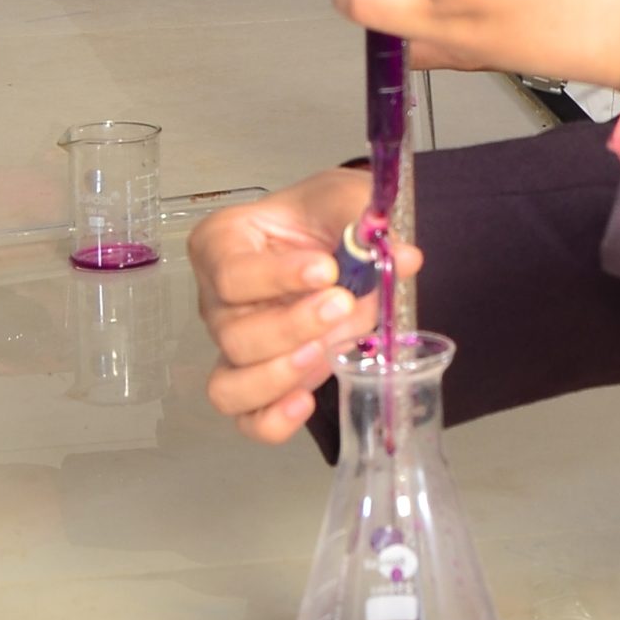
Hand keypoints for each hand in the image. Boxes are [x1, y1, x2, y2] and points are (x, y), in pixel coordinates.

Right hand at [192, 172, 421, 442]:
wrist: (336, 237)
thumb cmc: (323, 215)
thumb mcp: (344, 198)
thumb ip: (365, 223)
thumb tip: (402, 256)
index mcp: (222, 245)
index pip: (232, 272)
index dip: (278, 278)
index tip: (328, 270)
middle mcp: (217, 301)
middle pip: (233, 334)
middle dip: (291, 326)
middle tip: (343, 305)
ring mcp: (233, 348)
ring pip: (230, 385)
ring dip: (280, 376)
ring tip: (325, 353)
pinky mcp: (258, 383)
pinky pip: (247, 418)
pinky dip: (272, 421)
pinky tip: (307, 403)